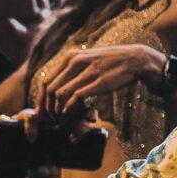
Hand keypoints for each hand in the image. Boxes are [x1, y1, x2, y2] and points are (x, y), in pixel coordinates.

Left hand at [35, 43, 165, 112]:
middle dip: (46, 108)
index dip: (41, 99)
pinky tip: (70, 116)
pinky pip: (74, 97)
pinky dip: (69, 109)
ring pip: (59, 94)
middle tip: (49, 121)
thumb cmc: (111, 62)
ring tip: (61, 120)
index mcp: (70, 57)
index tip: (42, 113)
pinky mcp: (97, 81)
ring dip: (57, 111)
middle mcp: (75, 62)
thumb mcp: (88, 59)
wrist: (135, 60)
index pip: (45, 81)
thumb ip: (72, 70)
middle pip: (49, 89)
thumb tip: (57, 88)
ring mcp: (86, 71)